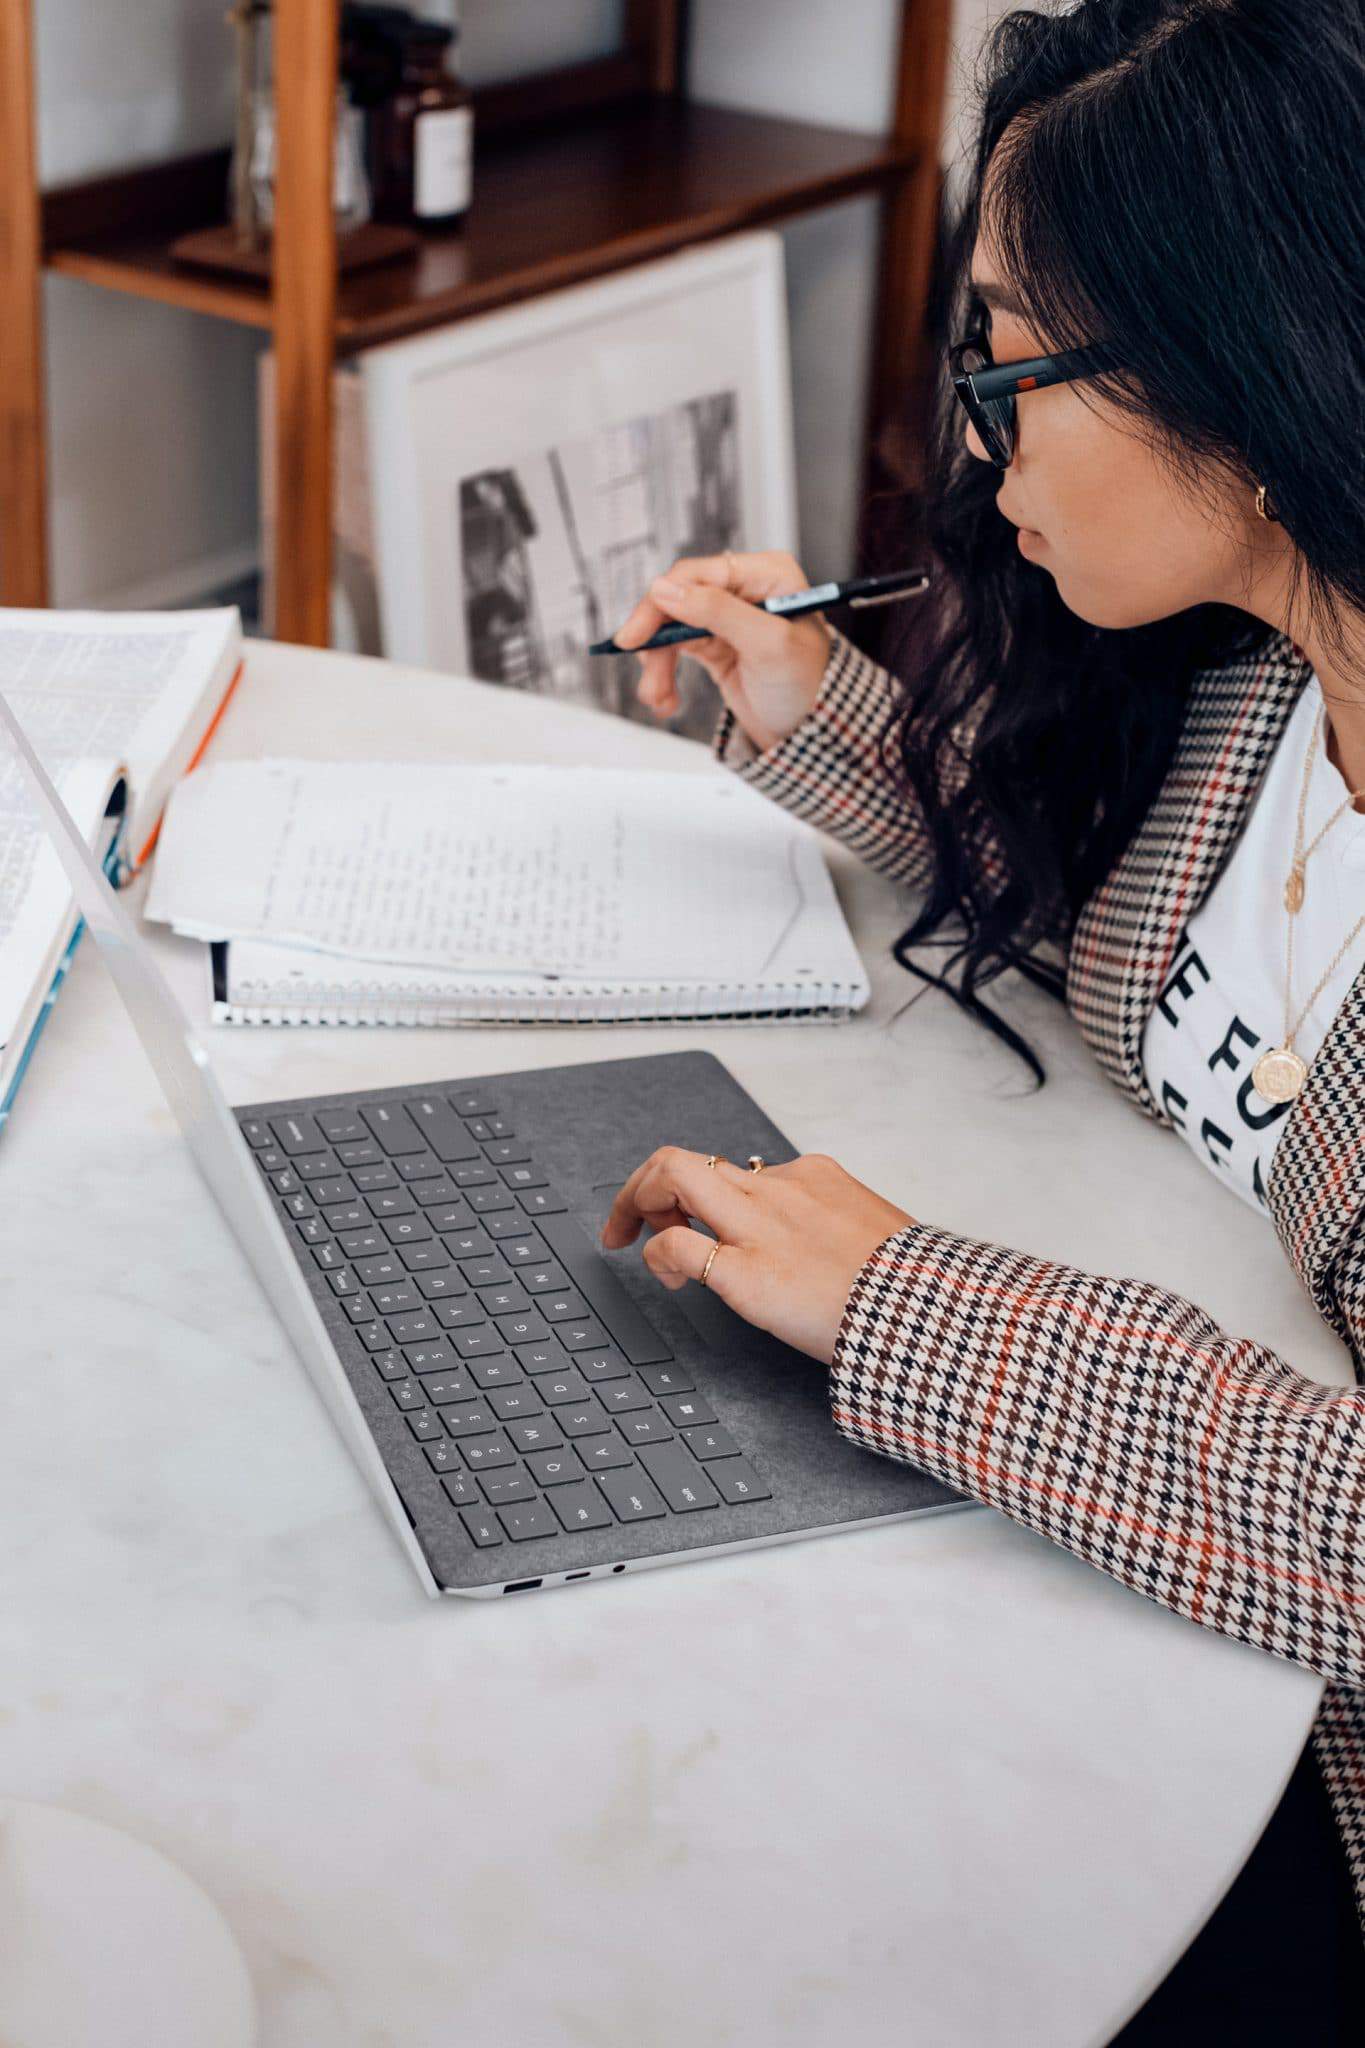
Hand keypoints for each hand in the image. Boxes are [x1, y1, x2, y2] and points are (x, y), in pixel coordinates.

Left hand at [600, 1147, 914, 1366]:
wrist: (932, 1312)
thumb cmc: (910, 1286)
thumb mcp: (875, 1237)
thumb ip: (840, 1232)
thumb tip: (830, 1254)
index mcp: (817, 1178)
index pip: (740, 1169)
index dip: (705, 1193)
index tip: (695, 1216)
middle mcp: (781, 1189)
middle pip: (687, 1159)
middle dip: (646, 1183)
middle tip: (632, 1218)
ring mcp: (760, 1225)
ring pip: (671, 1174)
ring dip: (636, 1200)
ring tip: (629, 1236)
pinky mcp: (746, 1271)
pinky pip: (675, 1245)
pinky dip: (657, 1256)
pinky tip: (672, 1280)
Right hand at [612, 549, 832, 753]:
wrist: (813, 733)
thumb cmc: (809, 686)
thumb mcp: (767, 645)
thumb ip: (718, 612)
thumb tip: (666, 589)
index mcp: (766, 575)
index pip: (699, 574)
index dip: (663, 601)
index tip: (638, 634)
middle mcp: (744, 590)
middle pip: (678, 599)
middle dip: (658, 640)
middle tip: (643, 668)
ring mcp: (728, 618)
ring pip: (671, 629)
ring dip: (658, 665)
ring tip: (658, 697)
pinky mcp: (716, 645)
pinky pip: (675, 651)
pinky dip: (665, 675)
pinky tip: (667, 698)